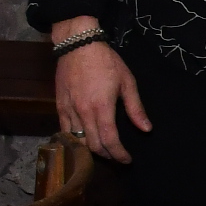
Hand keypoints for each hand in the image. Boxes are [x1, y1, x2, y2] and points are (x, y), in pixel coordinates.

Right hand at [51, 28, 149, 160]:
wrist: (78, 45)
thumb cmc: (106, 61)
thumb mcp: (127, 82)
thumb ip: (135, 108)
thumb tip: (146, 129)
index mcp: (102, 107)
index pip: (110, 140)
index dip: (119, 154)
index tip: (127, 160)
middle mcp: (83, 112)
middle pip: (93, 145)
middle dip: (106, 155)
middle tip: (117, 157)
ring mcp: (69, 109)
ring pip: (78, 140)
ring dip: (91, 149)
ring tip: (103, 151)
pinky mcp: (59, 105)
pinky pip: (64, 130)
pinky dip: (74, 140)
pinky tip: (83, 141)